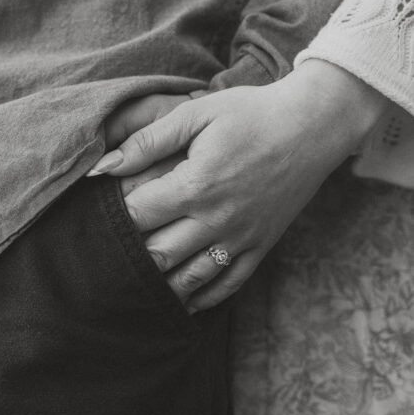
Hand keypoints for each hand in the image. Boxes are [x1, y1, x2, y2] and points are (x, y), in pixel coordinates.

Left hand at [89, 61, 387, 310]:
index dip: (113, 217)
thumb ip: (146, 142)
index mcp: (195, 185)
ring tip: (139, 280)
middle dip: (131, 254)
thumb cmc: (250, 113)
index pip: (137, 217)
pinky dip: (203, 297)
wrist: (313, 125)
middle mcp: (217, 220)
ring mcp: (241, 238)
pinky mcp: (261, 246)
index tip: (103, 212)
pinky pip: (229, 284)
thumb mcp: (196, 114)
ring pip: (190, 278)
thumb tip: (100, 167)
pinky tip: (184, 301)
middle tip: (116, 248)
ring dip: (161, 283)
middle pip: (158, 254)